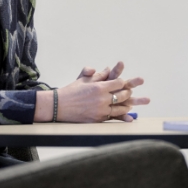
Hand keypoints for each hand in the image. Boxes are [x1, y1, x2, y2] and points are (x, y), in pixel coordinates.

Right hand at [35, 62, 150, 122]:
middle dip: (127, 93)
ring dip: (126, 105)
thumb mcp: (84, 80)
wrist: (59, 106)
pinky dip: (122, 116)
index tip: (124, 83)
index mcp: (99, 87)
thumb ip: (98, 74)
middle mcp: (102, 99)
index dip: (123, 82)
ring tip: (129, 104)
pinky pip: (114, 118)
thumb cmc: (71, 91)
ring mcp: (101, 110)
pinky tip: (127, 116)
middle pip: (122, 95)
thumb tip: (108, 68)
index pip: (119, 83)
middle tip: (128, 92)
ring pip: (120, 108)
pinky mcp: (98, 119)